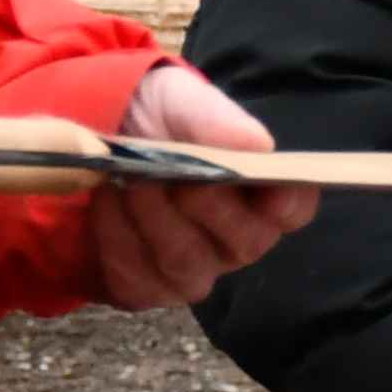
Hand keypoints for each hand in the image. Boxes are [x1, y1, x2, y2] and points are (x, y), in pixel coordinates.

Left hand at [87, 64, 316, 311]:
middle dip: (203, 205)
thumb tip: (258, 144)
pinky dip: (117, 239)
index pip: (295, 209)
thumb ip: (214, 120)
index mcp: (262, 195)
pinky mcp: (147, 289)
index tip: (270, 186)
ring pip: (186, 264)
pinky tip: (105, 205)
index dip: (287, 201)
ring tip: (126, 183)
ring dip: (153, 220)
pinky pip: (138, 279)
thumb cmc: (157, 122)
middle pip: (243, 242)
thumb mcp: (179, 102)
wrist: (96, 144)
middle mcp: (237, 242)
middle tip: (167, 173)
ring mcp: (195, 271)